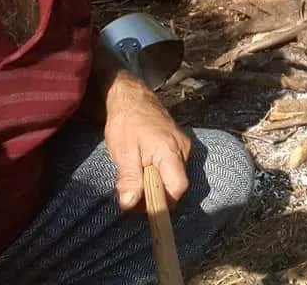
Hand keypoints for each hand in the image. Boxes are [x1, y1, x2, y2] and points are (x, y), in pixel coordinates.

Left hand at [102, 71, 191, 211]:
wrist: (132, 98)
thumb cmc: (126, 123)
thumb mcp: (122, 152)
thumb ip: (129, 179)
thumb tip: (130, 204)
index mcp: (170, 151)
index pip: (178, 188)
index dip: (163, 203)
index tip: (143, 209)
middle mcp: (183, 149)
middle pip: (178, 184)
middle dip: (157, 195)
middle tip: (134, 193)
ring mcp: (184, 145)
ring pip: (176, 176)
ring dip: (158, 184)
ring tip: (137, 178)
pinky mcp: (180, 144)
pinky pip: (174, 167)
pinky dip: (160, 174)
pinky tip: (144, 168)